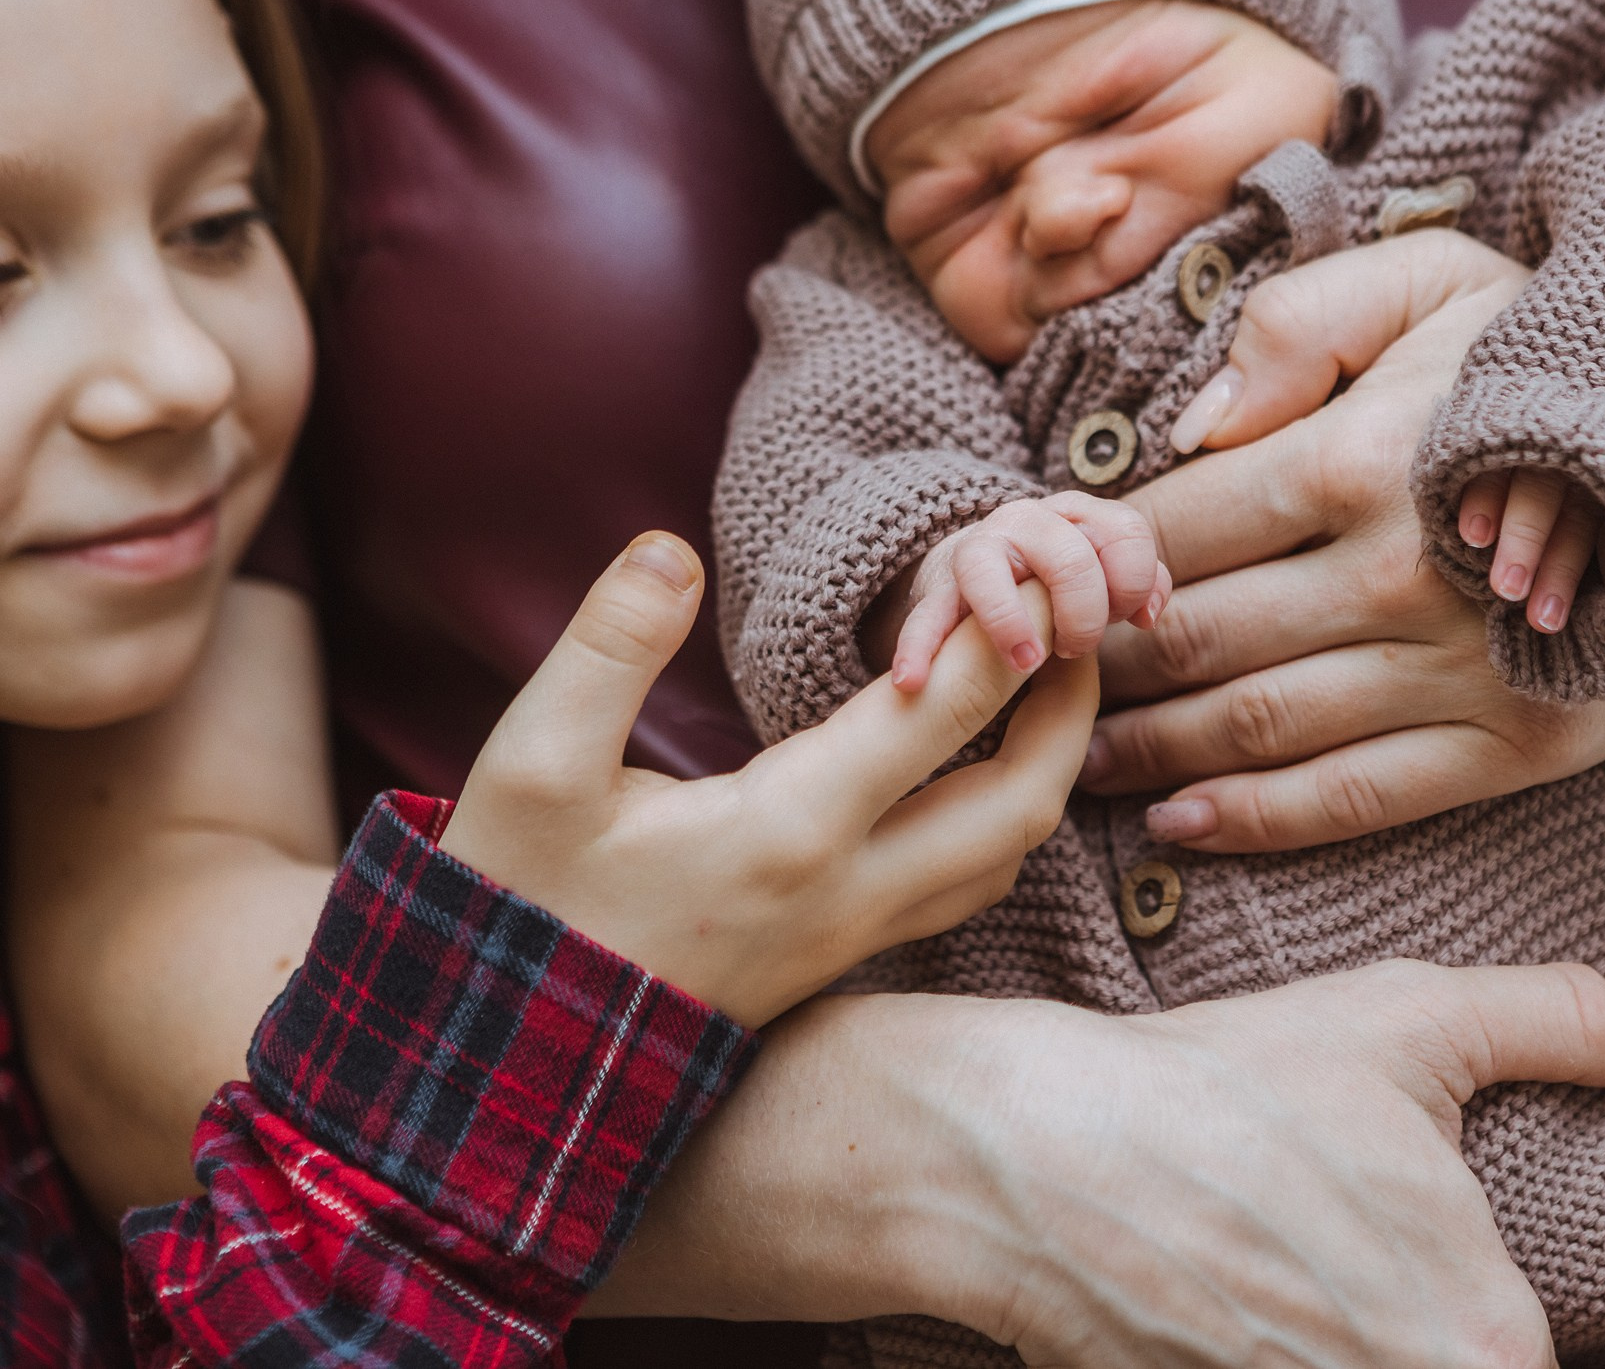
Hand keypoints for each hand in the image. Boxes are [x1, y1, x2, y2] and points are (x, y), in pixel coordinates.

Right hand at [440, 532, 1093, 1025]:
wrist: (505, 1061)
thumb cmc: (520, 905)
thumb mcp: (534, 767)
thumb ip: (607, 647)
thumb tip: (671, 550)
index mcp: (788, 831)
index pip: (938, 714)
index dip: (1009, 632)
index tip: (1045, 565)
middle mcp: (849, 891)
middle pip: (1019, 803)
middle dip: (1072, 711)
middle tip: (1091, 628)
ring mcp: (855, 937)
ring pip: (1003, 857)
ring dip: (1048, 770)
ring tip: (1053, 687)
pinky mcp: (843, 959)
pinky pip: (966, 888)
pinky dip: (1004, 822)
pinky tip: (982, 774)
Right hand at [595, 957, 1604, 1368]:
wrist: (1027, 1157)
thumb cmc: (1222, 1088)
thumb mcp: (1405, 1023)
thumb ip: (1565, 1021)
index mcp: (1485, 1340)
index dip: (1520, 1327)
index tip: (1480, 1285)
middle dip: (1451, 1334)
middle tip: (1387, 1262)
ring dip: (1376, 1343)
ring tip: (1332, 1276)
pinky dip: (1296, 1356)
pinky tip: (1271, 1307)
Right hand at [893, 491, 1168, 690]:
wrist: (981, 569)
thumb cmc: (1057, 581)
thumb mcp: (1103, 573)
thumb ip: (1136, 584)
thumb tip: (1147, 614)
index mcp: (1078, 514)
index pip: (1125, 531)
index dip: (1134, 582)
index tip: (1128, 619)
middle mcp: (1027, 521)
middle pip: (1069, 558)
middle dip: (1083, 615)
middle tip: (1075, 649)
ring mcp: (976, 550)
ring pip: (988, 572)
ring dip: (1010, 622)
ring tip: (1025, 662)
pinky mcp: (937, 590)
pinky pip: (926, 617)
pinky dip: (918, 648)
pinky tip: (913, 682)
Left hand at [1086, 230, 1604, 849]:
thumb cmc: (1545, 359)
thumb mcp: (1431, 281)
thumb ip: (1299, 325)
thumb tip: (1190, 428)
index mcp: (1364, 458)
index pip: (1180, 531)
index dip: (1097, 566)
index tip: (1046, 585)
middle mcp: (1403, 578)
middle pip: (1203, 639)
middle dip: (1105, 672)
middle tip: (1037, 685)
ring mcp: (1465, 674)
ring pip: (1263, 728)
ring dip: (1153, 754)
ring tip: (1076, 761)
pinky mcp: (1519, 746)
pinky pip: (1359, 798)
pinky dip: (1257, 819)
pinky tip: (1177, 823)